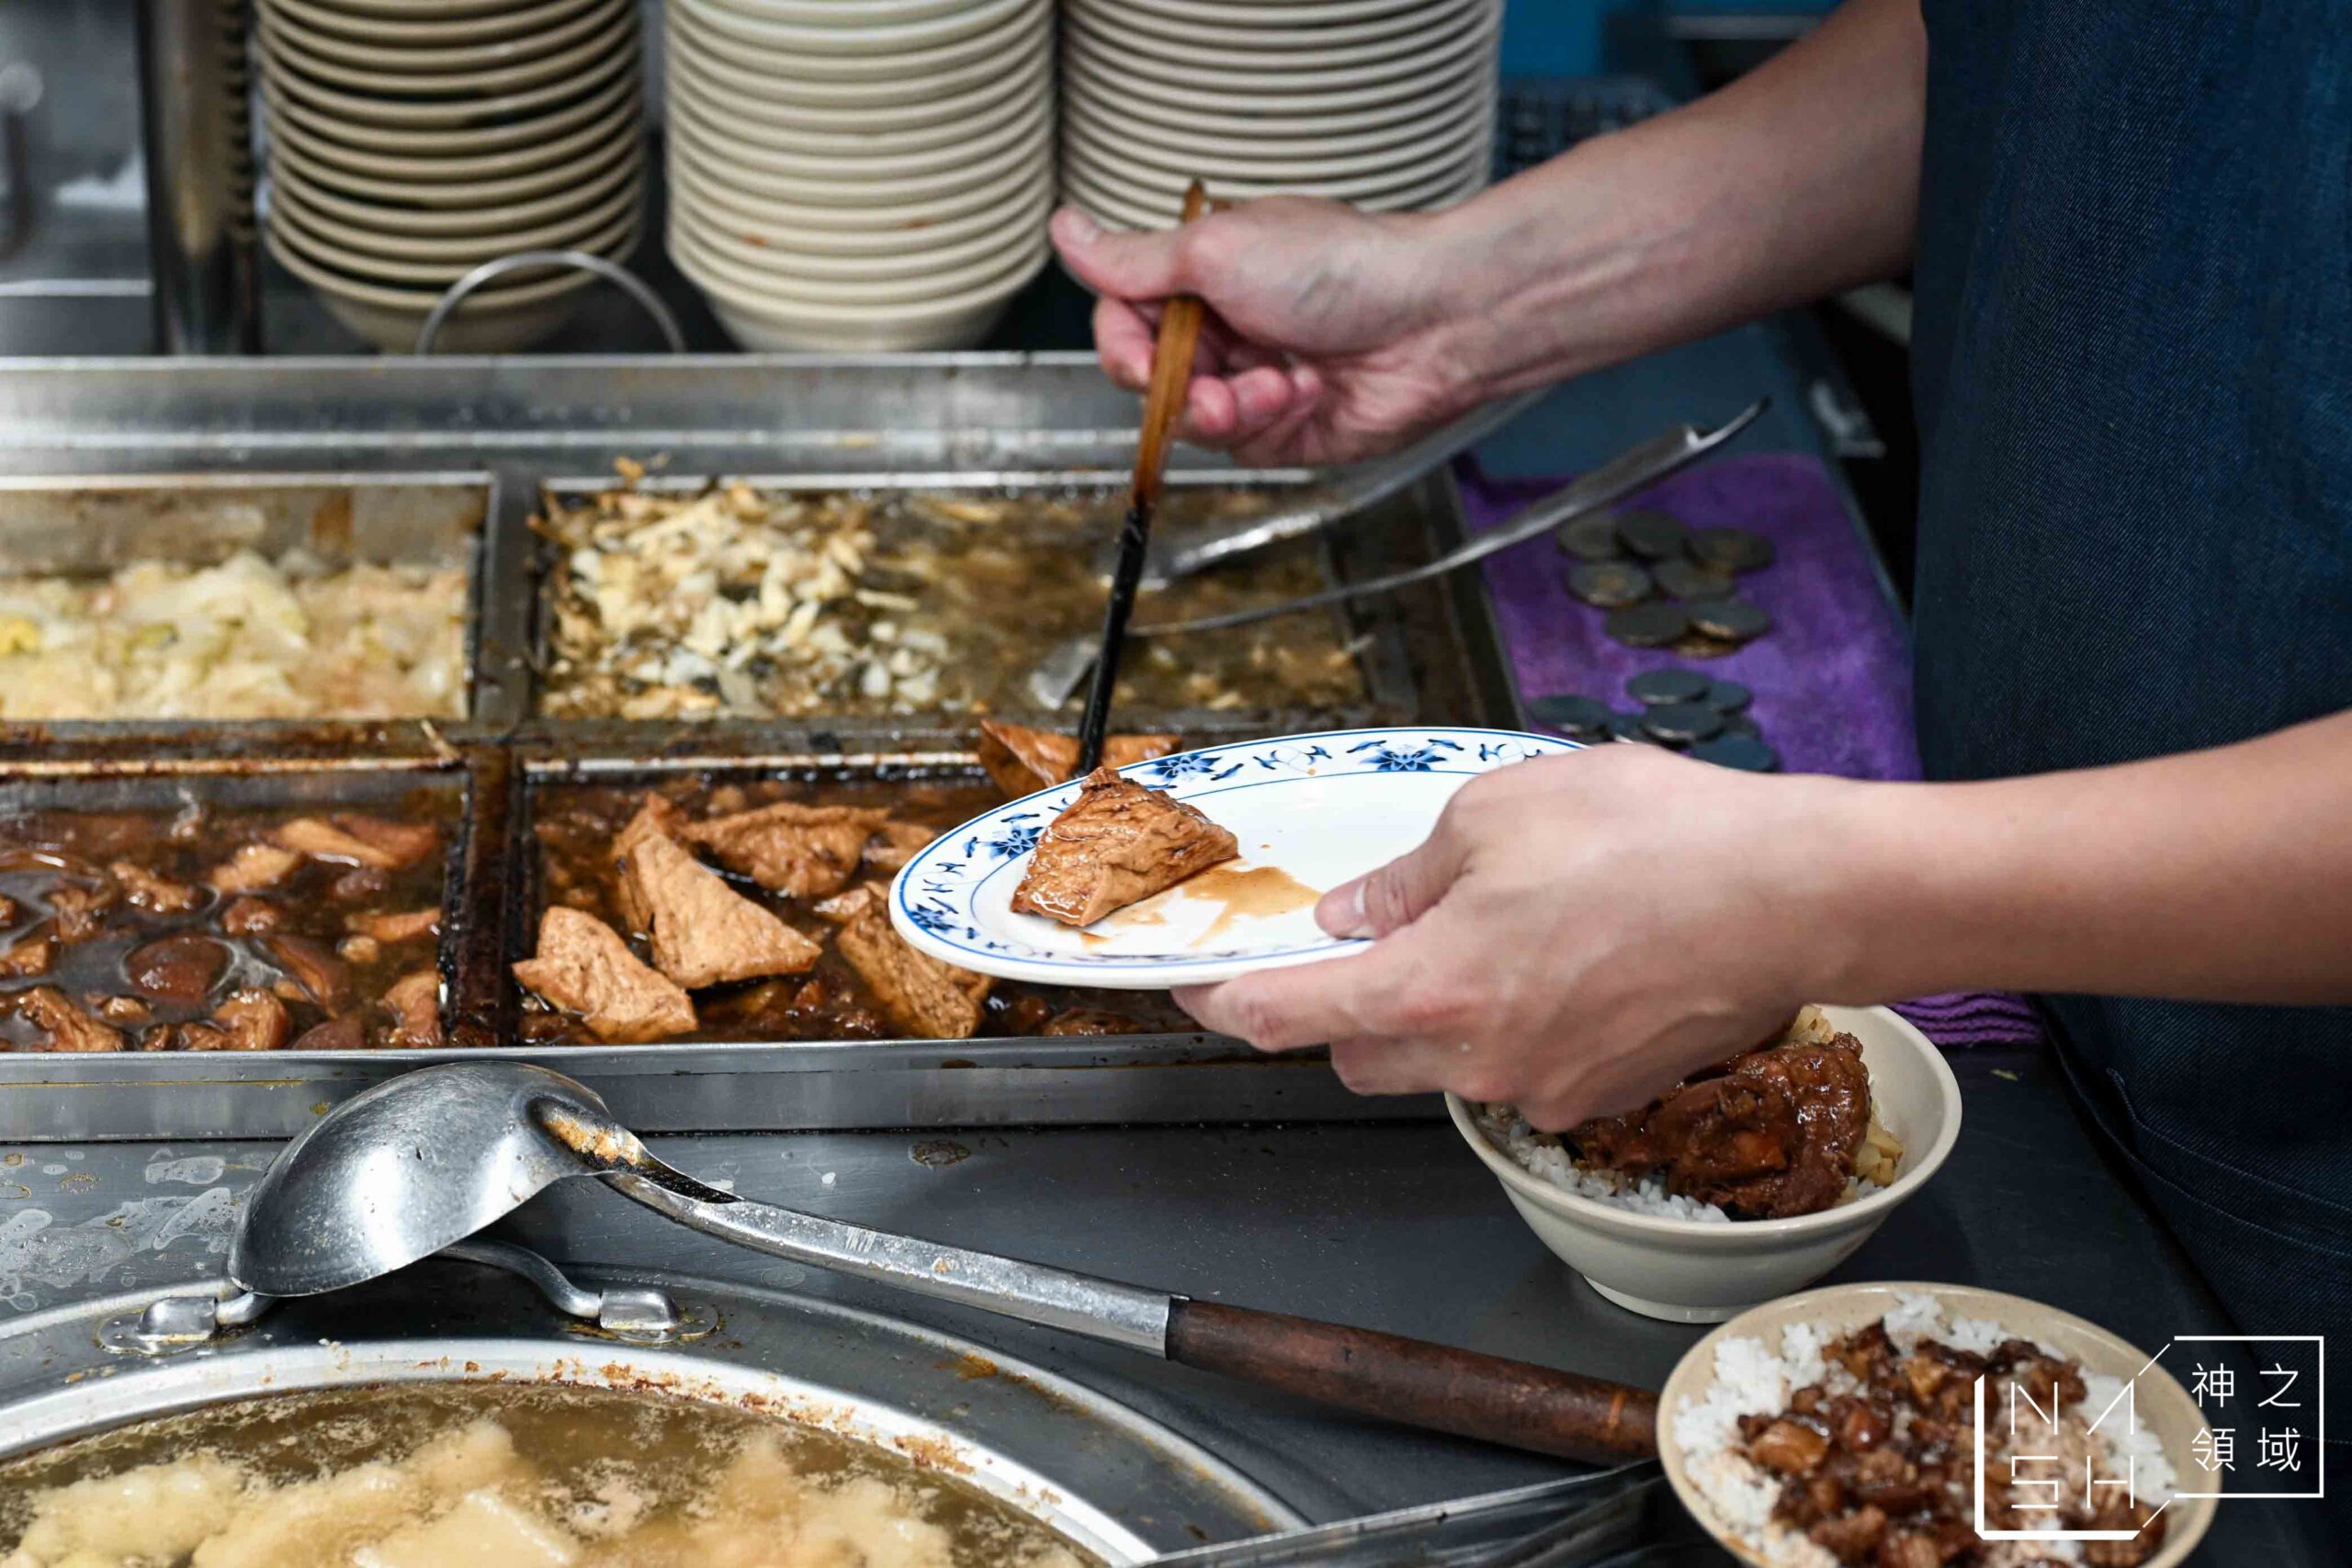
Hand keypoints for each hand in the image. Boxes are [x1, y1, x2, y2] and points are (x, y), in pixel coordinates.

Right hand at [1050, 198, 1481, 465]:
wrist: (1431, 319)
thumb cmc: (1340, 266)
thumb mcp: (1216, 249)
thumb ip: (1132, 261)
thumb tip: (1065, 229)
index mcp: (1203, 275)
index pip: (1123, 321)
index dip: (1123, 347)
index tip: (1143, 357)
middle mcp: (1225, 327)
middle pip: (1152, 380)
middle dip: (1179, 386)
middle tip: (1210, 380)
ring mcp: (1253, 381)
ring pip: (1192, 421)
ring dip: (1228, 406)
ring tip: (1277, 382)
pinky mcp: (1286, 428)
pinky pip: (1242, 446)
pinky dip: (1269, 420)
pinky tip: (1307, 389)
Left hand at [1172, 746, 1863, 1127]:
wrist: (1796, 895)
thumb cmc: (1656, 840)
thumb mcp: (1499, 813)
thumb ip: (1408, 876)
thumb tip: (1358, 914)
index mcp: (1432, 988)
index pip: (1288, 1017)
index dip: (1226, 1005)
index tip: (1195, 994)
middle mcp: (1477, 1059)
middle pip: (1358, 1054)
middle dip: (1344, 1003)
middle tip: (1381, 931)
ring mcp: (1543, 1089)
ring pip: (1440, 1065)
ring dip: (1436, 1010)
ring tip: (1503, 924)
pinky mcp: (1602, 1097)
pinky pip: (1517, 1069)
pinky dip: (1512, 1023)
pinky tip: (1565, 957)